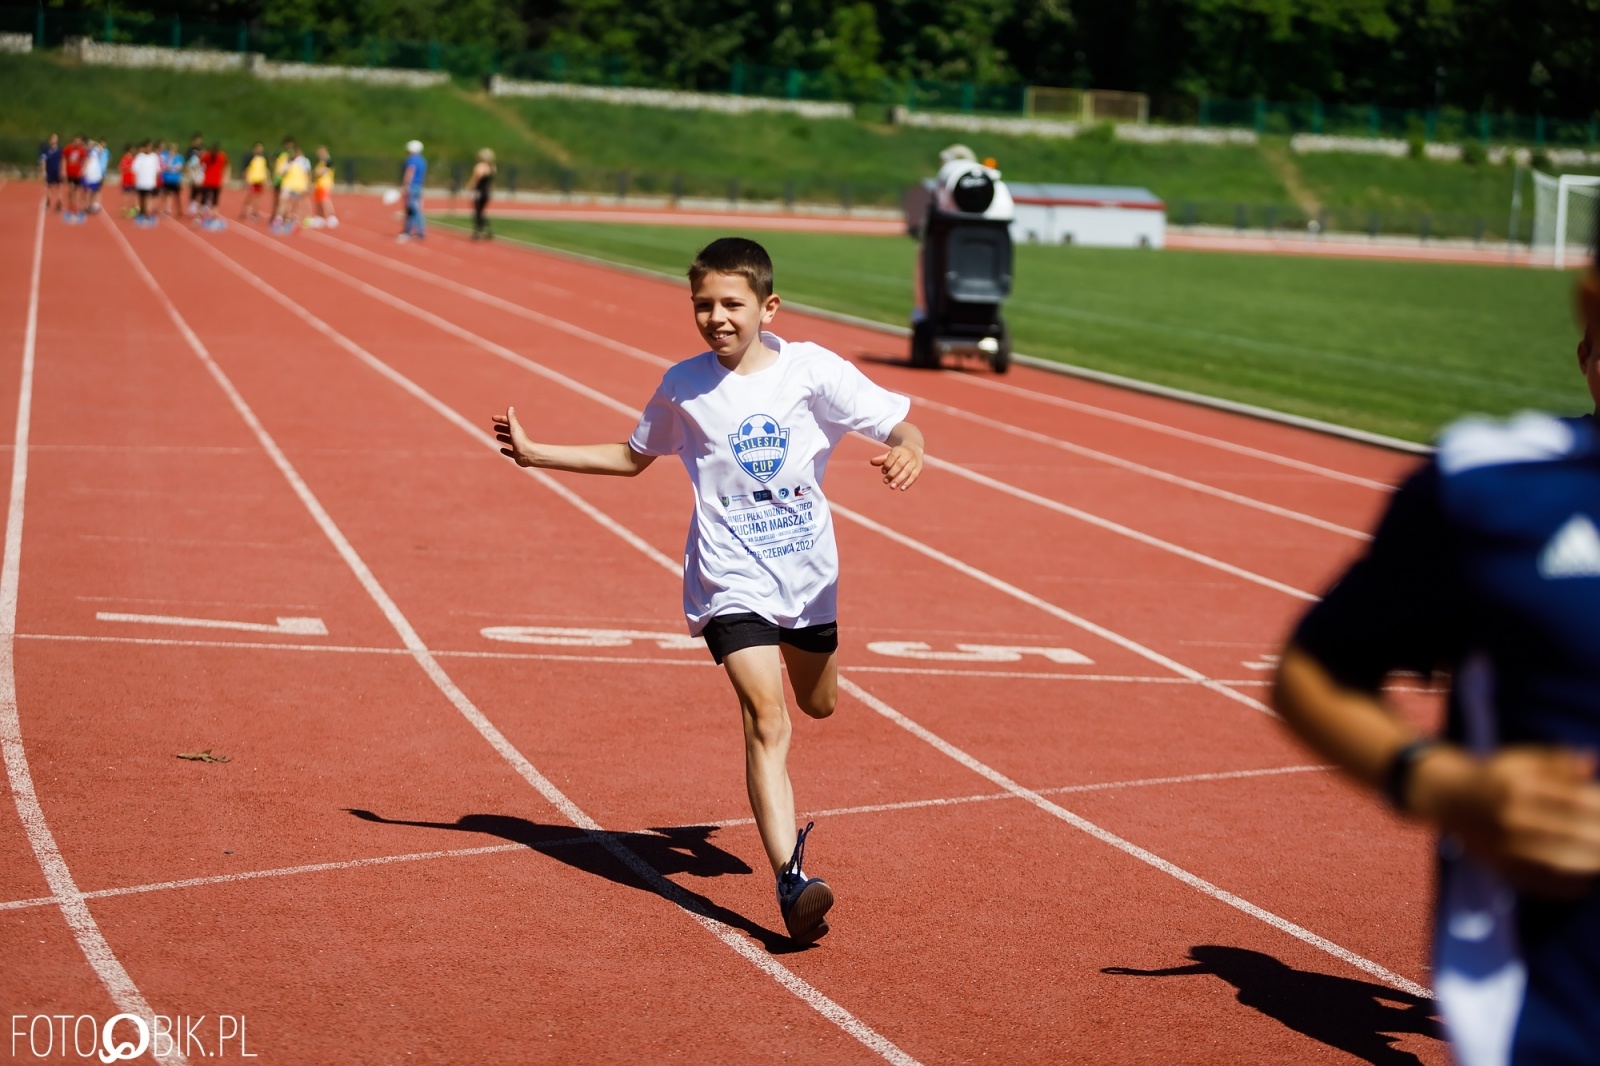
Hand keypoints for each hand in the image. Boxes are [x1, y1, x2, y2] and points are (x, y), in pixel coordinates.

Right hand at [492, 406, 536, 466]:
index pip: (508, 422)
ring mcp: (517, 446)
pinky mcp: (516, 455)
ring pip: (509, 441)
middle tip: (495, 427)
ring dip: (504, 437)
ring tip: (498, 437)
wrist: (528, 455)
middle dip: (502, 428)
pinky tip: (502, 450)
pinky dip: (506, 451)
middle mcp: (517, 438)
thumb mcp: (514, 428)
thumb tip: (510, 407)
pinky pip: (510, 453)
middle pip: (509, 431)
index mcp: (516, 430)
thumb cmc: (521, 441)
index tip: (493, 418)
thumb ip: (511, 418)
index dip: (501, 419)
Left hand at [870, 442, 922, 490]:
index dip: (887, 465)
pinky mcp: (919, 468)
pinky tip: (902, 489)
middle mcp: (908, 455)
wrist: (914, 447)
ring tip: (892, 487)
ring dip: (899, 480)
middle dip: (892, 474)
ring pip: (907, 471)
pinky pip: (914, 476)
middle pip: (900, 464)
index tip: (883, 472)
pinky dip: (908, 483)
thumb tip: (871, 462)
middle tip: (885, 482)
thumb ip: (881, 459)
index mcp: (899, 450)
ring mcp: (914, 461)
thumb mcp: (890, 454)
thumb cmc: (898, 454)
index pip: (893, 457)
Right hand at [1416, 745, 1599, 898]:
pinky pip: (1543, 884)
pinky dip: (1571, 887)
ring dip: (1592, 864)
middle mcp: (1512, 818)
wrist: (1449, 800)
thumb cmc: (1492, 777)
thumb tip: (1591, 763)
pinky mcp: (1502, 867)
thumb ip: (1557, 762)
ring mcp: (1506, 846)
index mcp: (1518, 787)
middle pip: (1573, 833)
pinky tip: (1589, 883)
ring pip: (1562, 862)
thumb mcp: (1520, 760)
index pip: (1575, 799)